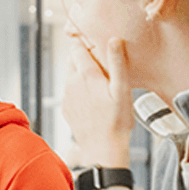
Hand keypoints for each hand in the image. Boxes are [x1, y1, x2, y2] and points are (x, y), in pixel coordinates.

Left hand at [63, 37, 133, 167]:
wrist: (103, 149)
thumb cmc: (116, 122)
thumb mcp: (122, 90)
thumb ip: (117, 63)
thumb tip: (114, 40)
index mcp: (86, 75)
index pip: (77, 48)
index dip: (84, 41)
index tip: (92, 40)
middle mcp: (71, 83)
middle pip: (72, 60)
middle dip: (83, 57)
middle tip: (99, 61)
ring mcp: (67, 96)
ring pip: (71, 76)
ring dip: (81, 74)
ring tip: (99, 82)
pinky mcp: (66, 108)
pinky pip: (71, 92)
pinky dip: (79, 90)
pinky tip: (93, 99)